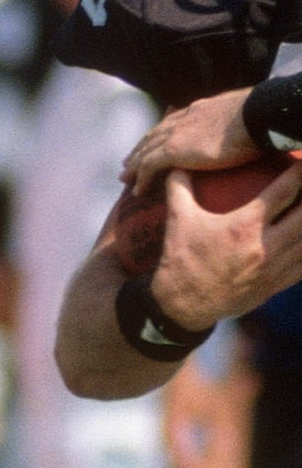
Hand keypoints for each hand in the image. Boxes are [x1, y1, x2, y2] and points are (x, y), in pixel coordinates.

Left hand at [125, 90, 260, 194]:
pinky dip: (141, 179)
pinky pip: (148, 167)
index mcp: (195, 110)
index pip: (170, 123)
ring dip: (133, 166)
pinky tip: (137, 192)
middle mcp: (180, 120)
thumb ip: (231, 121)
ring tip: (125, 178)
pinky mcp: (172, 150)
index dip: (158, 134)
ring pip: (144, 152)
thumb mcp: (239, 115)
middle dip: (139, 149)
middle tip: (128, 162)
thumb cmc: (257, 116)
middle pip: (151, 136)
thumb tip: (243, 127)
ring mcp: (174, 134)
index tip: (151, 143)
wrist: (253, 115)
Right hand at [151, 166, 301, 329]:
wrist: (184, 303)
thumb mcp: (178, 219)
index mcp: (244, 226)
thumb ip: (180, 187)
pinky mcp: (277, 284)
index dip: (298, 175)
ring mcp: (274, 267)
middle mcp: (265, 245)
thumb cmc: (181, 257)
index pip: (281, 193)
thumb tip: (179, 163)